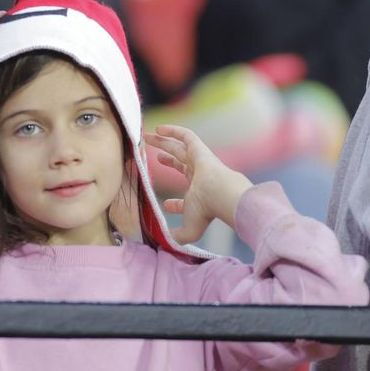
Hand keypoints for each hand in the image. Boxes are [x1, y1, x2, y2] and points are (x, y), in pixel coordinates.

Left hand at [151, 125, 253, 242]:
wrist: (221, 195)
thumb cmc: (206, 212)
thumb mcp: (189, 229)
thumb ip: (177, 236)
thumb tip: (166, 241)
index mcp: (199, 195)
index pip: (187, 197)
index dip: (176, 203)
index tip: (165, 204)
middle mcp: (199, 176)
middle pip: (180, 163)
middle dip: (166, 159)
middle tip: (153, 154)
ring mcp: (199, 161)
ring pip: (179, 148)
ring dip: (164, 142)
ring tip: (149, 136)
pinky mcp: (199, 149)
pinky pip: (186, 136)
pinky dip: (173, 131)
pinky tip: (159, 129)